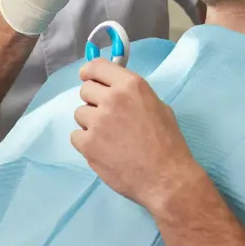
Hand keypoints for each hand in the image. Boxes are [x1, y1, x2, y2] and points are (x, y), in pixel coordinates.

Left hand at [71, 59, 198, 210]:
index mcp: (131, 86)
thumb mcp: (158, 107)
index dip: (89, 72)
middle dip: (94, 102)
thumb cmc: (168, 143)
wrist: (166, 178)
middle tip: (107, 117)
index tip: (87, 78)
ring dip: (90, 123)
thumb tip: (114, 90)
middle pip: (85, 91)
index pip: (97, 67)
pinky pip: (76, 136)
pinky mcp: (88, 144)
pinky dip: (86, 143)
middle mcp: (112, 99)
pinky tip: (104, 150)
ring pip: (80, 114)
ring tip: (109, 138)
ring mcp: (97, 121)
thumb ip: (133, 95)